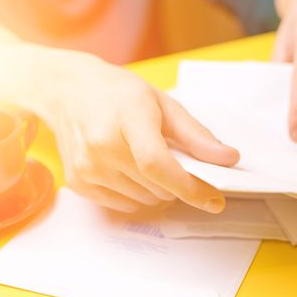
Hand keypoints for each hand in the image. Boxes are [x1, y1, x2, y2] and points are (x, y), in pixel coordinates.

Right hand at [0, 19, 238, 213]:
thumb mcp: (163, 103)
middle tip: (179, 162)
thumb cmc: (119, 93)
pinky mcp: (79, 183)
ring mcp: (86, 168)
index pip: (159, 164)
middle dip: (179, 183)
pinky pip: (124, 205)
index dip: (190, 187)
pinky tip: (130, 169)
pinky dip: (138, 194)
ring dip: (159, 189)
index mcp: (127, 119)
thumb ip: (196, 135)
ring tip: (148, 159)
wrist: (67, 91)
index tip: (214, 199)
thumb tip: (229, 159)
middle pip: (157, 186)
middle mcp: (101, 147)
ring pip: (144, 200)